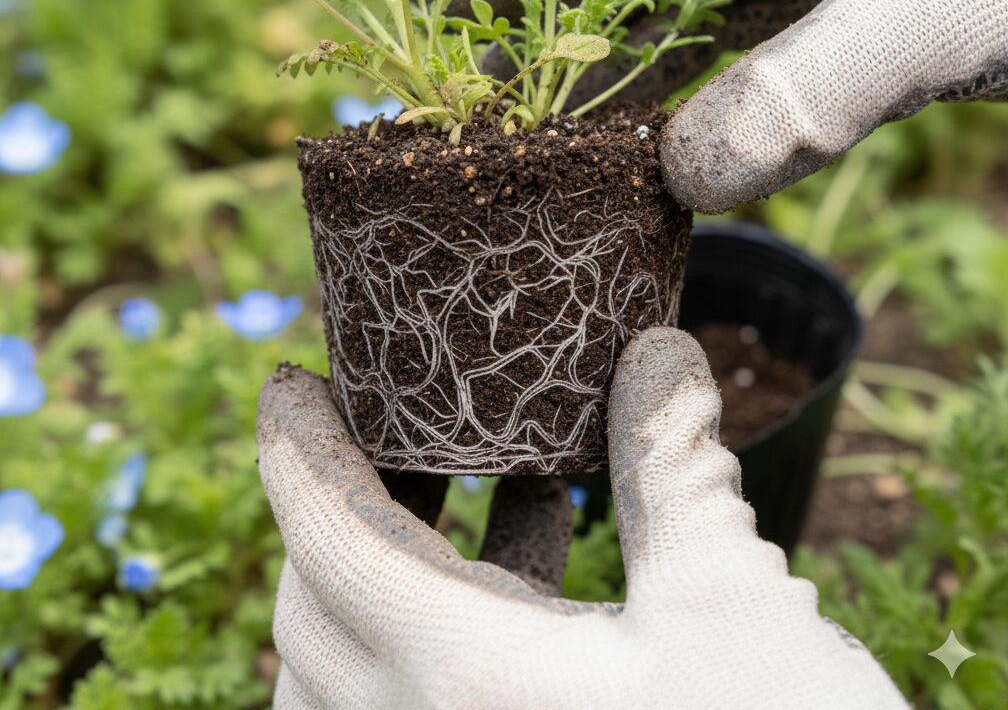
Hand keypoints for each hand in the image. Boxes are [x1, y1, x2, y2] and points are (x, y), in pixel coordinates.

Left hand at [257, 328, 907, 708]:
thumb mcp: (735, 602)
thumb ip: (673, 466)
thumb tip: (657, 349)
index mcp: (465, 678)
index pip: (329, 538)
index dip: (296, 448)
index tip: (288, 380)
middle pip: (315, 604)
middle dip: (339, 500)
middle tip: (399, 429)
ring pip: (344, 669)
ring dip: (384, 567)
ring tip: (476, 495)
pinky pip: (404, 707)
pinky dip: (436, 626)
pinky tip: (536, 575)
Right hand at [471, 0, 1007, 212]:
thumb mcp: (936, 12)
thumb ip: (808, 91)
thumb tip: (680, 179)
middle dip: (555, 32)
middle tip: (474, 94)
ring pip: (683, 29)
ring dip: (618, 84)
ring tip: (539, 139)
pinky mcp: (846, 24)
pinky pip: (741, 70)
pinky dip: (690, 112)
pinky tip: (649, 155)